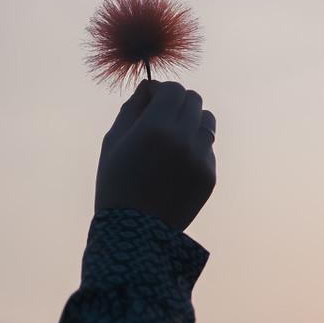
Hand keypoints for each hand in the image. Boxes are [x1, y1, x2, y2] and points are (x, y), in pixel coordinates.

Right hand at [94, 79, 216, 233]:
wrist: (134, 233)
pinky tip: (175, 165)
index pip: (173, 89)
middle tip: (160, 117)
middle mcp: (184, 139)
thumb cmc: (116, 183)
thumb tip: (148, 89)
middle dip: (176, 103)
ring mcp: (200, 158)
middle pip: (193, 100)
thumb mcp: (112, 142)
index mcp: (156, 127)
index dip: (160, 91)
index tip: (149, 100)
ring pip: (206, 120)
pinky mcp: (210, 175)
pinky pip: (208, 147)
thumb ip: (131, 109)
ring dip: (191, 121)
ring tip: (172, 139)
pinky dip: (194, 147)